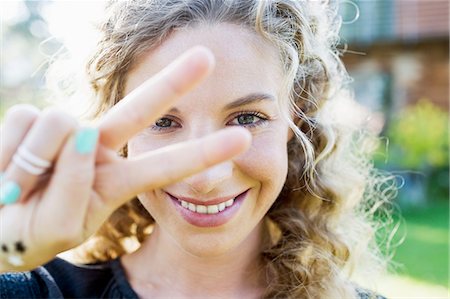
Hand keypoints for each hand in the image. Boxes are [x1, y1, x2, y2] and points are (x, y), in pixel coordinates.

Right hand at [0, 47, 250, 271]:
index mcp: (116, 180)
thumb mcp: (58, 228)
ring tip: (19, 190)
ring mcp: (65, 131)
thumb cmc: (29, 232)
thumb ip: (72, 191)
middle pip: (139, 111)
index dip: (203, 153)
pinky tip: (6, 170)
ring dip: (34, 165)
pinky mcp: (29, 118)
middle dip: (173, 84)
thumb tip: (80, 131)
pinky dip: (6, 155)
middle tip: (209, 56)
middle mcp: (97, 149)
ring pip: (63, 125)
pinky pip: (24, 123)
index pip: (166, 166)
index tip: (243, 138)